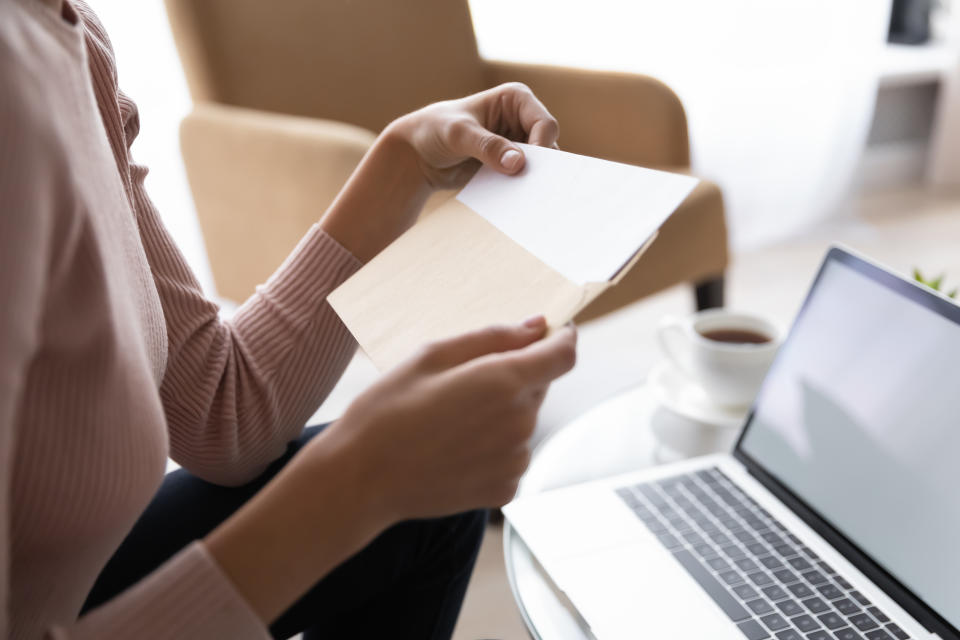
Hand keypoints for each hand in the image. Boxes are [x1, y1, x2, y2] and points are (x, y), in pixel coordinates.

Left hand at [320, 83, 558, 261]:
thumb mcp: (458, 135)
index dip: (542, 147)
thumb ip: (487, 146)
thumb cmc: (434, 130)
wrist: (418, 154)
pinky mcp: (511, 166)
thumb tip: (517, 163)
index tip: (525, 169)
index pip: (545, 124)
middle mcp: (523, 120)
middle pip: (549, 147)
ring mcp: (519, 144)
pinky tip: (513, 201)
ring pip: (540, 167)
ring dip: (531, 181)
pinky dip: (521, 190)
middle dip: (540, 168)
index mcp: (516, 99)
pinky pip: (525, 180)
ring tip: (520, 197)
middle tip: (534, 190)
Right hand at [325, 316, 575, 520]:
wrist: (360, 480)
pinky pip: (513, 453)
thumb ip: (494, 337)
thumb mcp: (433, 355)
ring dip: (503, 412)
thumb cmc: (388, 410)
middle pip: (539, 385)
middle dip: (515, 374)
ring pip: (524, 420)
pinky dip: (494, 445)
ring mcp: (515, 461)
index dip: (561, 337)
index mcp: (505, 383)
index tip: (551, 330)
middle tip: (463, 380)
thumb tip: (537, 326)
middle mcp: (521, 424)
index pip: (563, 354)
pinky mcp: (505, 489)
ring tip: (450, 419)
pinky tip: (454, 447)